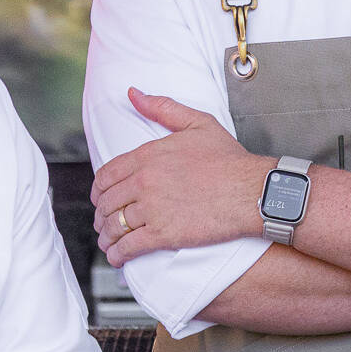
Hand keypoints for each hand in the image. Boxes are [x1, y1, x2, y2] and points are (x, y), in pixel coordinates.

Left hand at [91, 88, 268, 266]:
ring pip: (114, 226)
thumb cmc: (230, 160)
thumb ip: (162, 108)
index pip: (106, 175)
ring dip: (107, 237)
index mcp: (147, 155)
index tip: (102, 199)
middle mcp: (144, 182)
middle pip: (107, 202)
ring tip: (110, 242)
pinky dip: (117, 255)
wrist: (251, 191)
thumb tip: (133, 94)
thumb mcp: (197, 123)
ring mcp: (152, 209)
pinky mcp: (163, 234)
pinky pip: (128, 247)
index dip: (99, 190)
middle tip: (105, 223)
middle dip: (102, 215)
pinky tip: (117, 257)